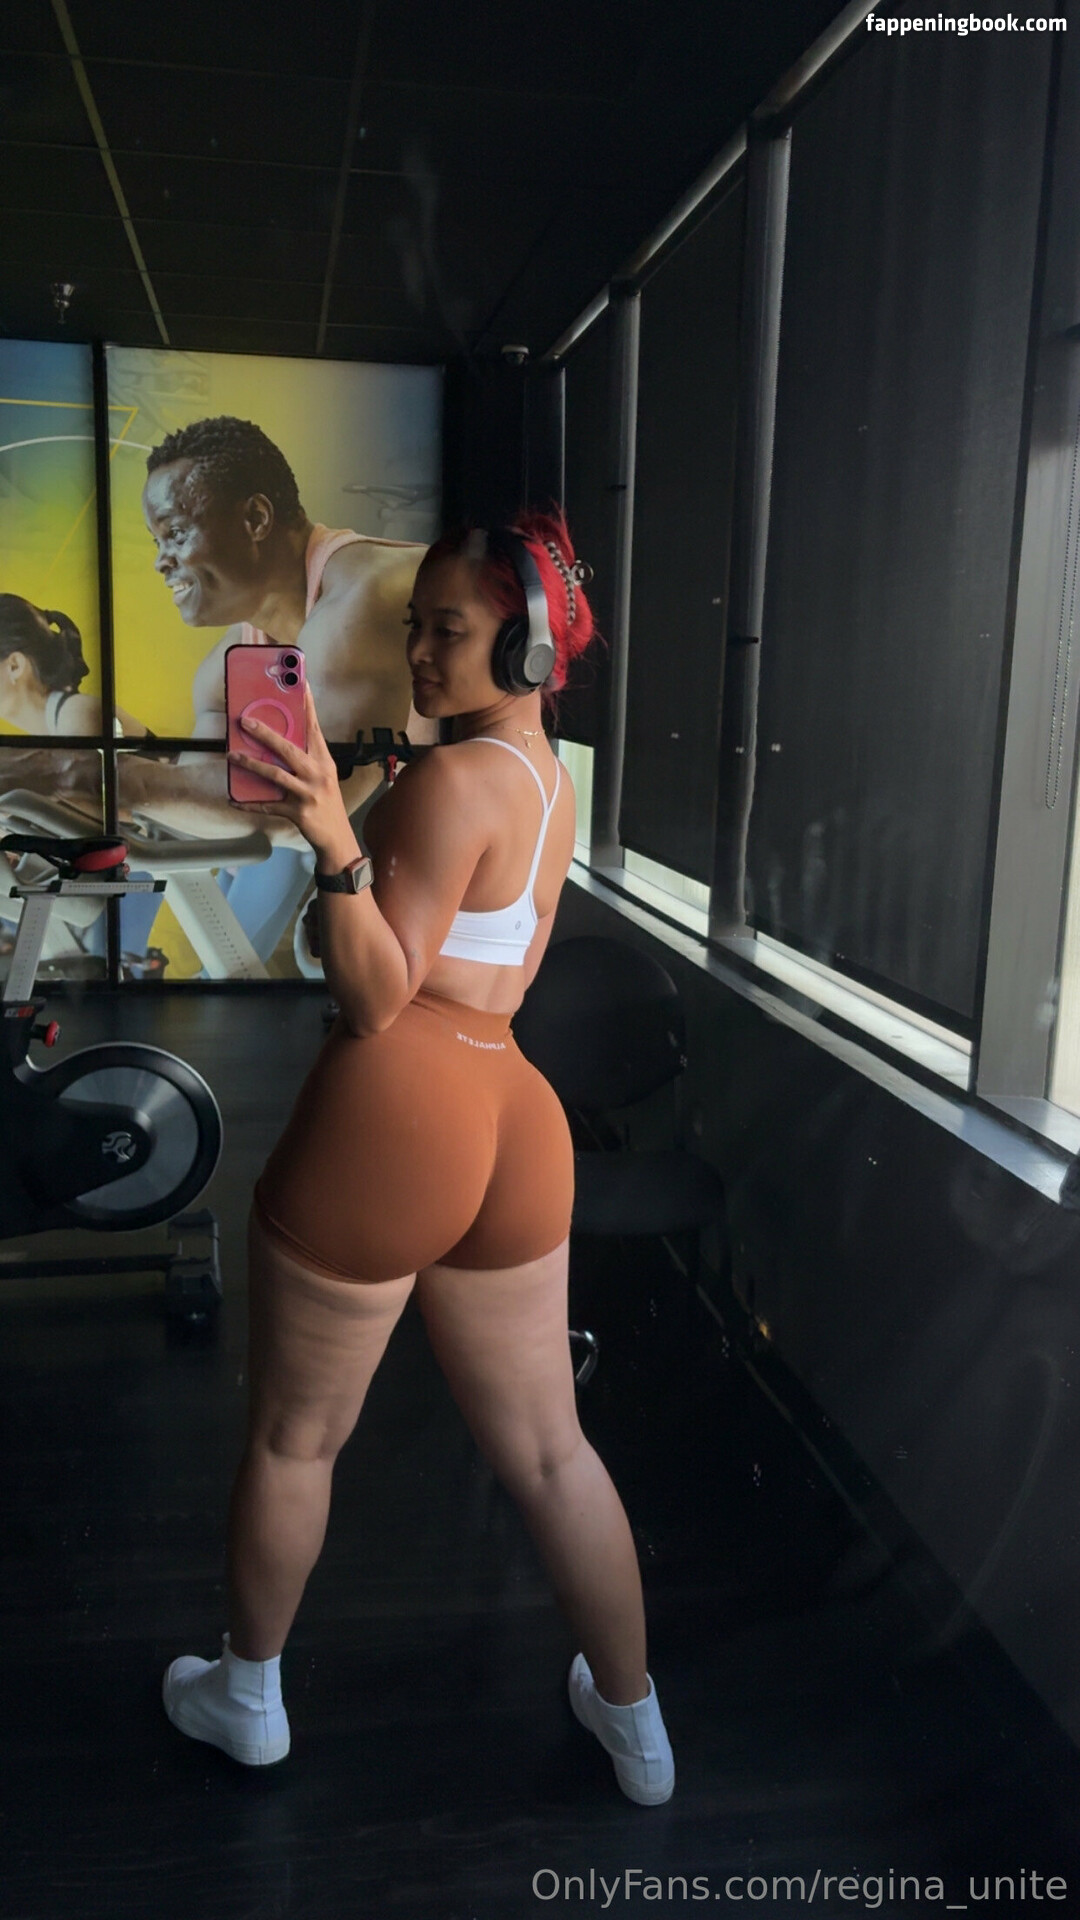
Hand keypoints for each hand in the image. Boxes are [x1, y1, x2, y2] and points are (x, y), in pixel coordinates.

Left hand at [227, 683, 355, 863]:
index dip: (307, 706)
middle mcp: (318, 774)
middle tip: (245, 722)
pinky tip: (233, 800)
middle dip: (265, 734)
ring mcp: (308, 794)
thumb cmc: (327, 801)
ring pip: (275, 775)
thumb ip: (307, 758)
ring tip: (231, 755)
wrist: (337, 836)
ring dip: (251, 764)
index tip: (300, 684)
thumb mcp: (323, 775)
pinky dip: (249, 803)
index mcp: (324, 761)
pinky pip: (268, 805)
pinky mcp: (298, 813)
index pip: (314, 729)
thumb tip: (278, 738)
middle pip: (289, 749)